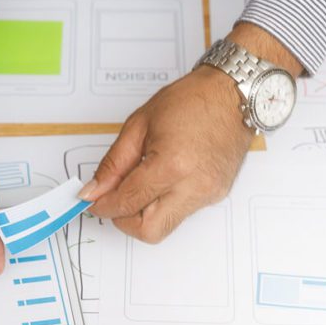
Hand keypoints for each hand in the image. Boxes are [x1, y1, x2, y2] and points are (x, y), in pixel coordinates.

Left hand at [81, 24, 301, 242]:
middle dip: (125, 220)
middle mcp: (193, 187)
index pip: (127, 202)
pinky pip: (181, 212)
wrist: (233, 94)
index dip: (103, 205)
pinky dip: (164, 202)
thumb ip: (113, 164)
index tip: (92, 200)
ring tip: (142, 182)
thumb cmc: (190, 101)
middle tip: (116, 200)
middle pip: (148, 231)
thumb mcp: (139, 125)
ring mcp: (208, 194)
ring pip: (165, 226)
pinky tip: (164, 178)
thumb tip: (94, 191)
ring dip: (145, 212)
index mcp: (171, 166)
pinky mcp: (216, 196)